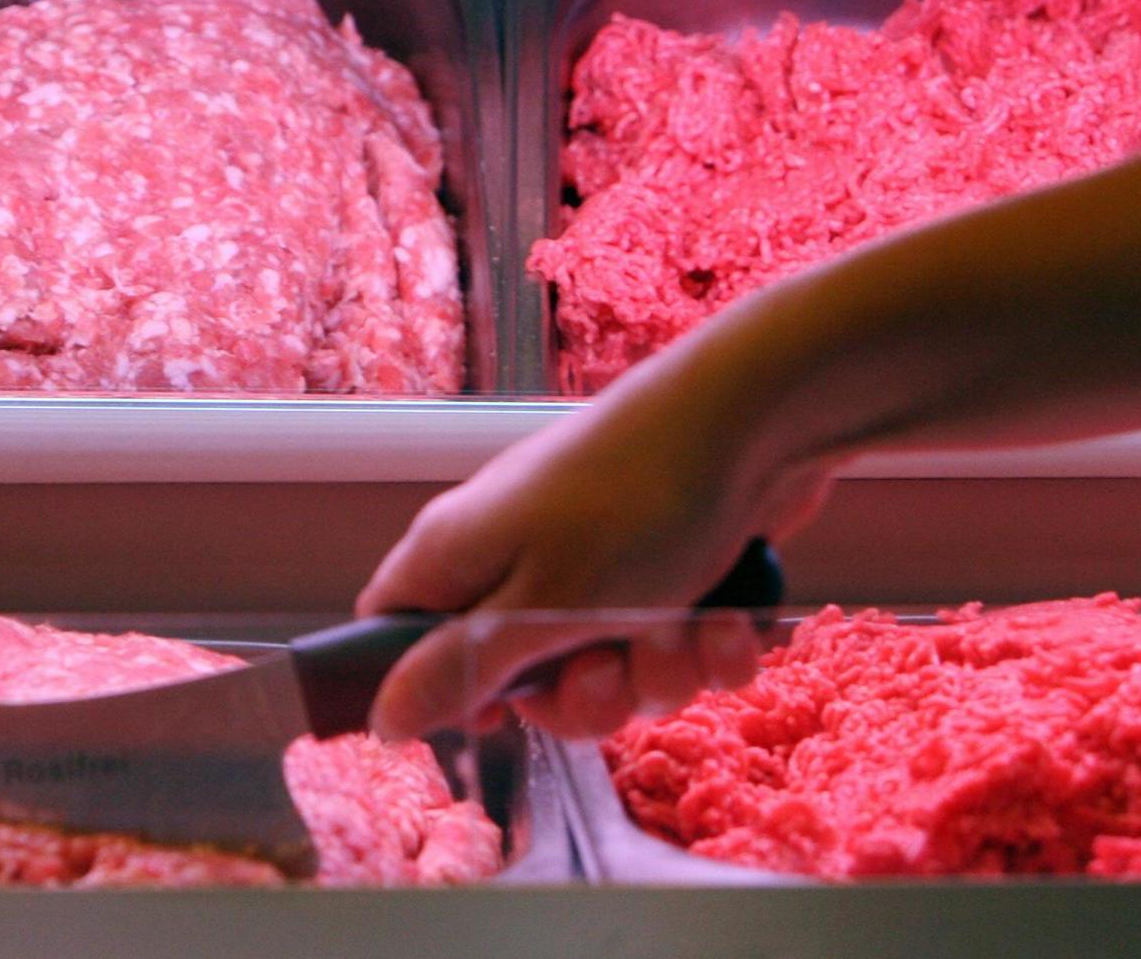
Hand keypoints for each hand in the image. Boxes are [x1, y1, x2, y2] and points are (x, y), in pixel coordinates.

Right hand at [357, 346, 833, 739]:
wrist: (757, 422)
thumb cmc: (632, 505)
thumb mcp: (536, 606)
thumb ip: (457, 669)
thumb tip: (383, 719)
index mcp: (457, 555)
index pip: (394, 633)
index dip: (434, 690)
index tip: (493, 716)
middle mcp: (517, 559)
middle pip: (520, 680)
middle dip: (583, 697)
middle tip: (608, 663)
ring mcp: (595, 565)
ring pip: (612, 672)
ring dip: (657, 670)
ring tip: (684, 622)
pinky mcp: (666, 572)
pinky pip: (673, 648)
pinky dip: (705, 645)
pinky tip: (725, 615)